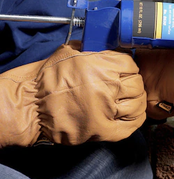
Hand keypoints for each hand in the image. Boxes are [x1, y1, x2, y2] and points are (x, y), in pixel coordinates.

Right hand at [0, 42, 146, 146]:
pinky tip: (130, 116)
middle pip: (137, 84)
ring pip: (137, 104)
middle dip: (134, 84)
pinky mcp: (103, 130)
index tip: (126, 72)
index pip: (131, 65)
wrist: (31, 106)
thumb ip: (93, 49)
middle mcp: (107, 86)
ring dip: (136, 102)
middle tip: (128, 87)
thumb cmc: (47, 79)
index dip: (129, 68)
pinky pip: (130, 125)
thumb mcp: (70, 52)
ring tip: (129, 102)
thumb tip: (109, 48)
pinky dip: (134, 120)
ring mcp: (107, 110)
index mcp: (101, 66)